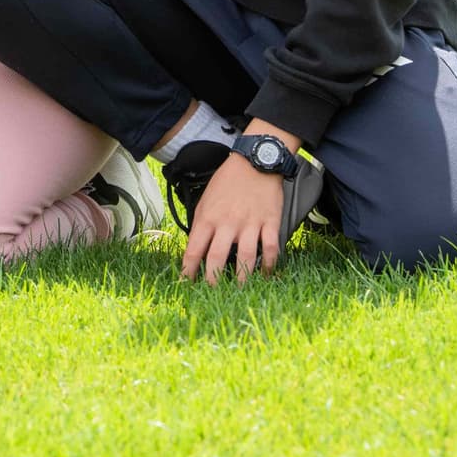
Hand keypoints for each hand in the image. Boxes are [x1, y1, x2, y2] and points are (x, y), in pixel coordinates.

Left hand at [180, 121, 302, 283]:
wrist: (254, 162)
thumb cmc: (227, 182)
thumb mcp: (206, 199)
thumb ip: (202, 223)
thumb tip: (196, 248)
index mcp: (208, 217)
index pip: (194, 249)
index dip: (189, 269)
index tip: (185, 283)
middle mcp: (228, 223)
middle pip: (217, 258)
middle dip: (213, 280)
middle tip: (211, 294)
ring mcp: (250, 224)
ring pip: (246, 258)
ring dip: (242, 278)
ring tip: (239, 291)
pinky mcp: (270, 223)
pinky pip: (271, 248)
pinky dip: (269, 264)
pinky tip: (266, 274)